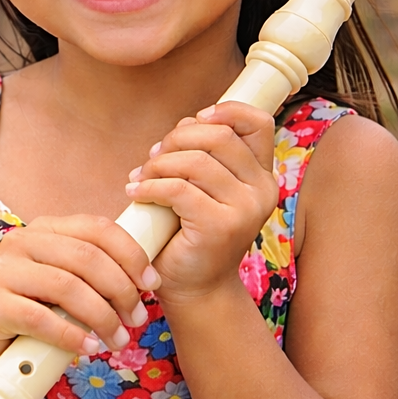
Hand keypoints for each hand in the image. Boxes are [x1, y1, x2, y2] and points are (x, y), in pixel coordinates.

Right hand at [0, 215, 155, 377]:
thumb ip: (90, 274)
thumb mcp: (60, 282)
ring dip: (102, 317)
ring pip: (67, 286)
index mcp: (45, 229)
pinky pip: (40, 318)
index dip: (130, 254)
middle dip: (121, 290)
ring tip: (118, 340)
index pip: (97, 228)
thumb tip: (145, 281)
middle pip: (86, 257)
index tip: (151, 283)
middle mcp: (22, 241)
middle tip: (137, 318)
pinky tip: (88, 348)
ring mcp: (3, 270)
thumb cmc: (28, 309)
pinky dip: (71, 335)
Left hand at [124, 101, 277, 301]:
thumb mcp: (204, 188)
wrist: (195, 287)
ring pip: (195, 161)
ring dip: (158, 164)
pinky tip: (135, 192)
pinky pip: (177, 189)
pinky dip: (150, 186)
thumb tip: (186, 124)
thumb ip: (203, 155)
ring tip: (141, 177)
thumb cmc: (191, 233)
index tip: (195, 119)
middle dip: (177, 138)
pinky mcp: (220, 227)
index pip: (257, 123)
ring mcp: (245, 209)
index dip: (226, 111)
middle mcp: (262, 190)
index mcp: (261, 176)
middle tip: (154, 156)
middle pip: (218, 136)